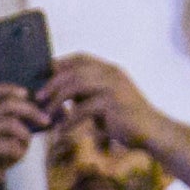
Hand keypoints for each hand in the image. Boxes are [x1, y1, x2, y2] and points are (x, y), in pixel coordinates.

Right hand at [0, 83, 42, 189]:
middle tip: (46, 121)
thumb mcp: (8, 140)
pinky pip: (10, 145)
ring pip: (11, 125)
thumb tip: (50, 117)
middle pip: (8, 106)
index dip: (9, 89)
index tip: (26, 93)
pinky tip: (15, 159)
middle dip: (31, 111)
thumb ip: (21, 127)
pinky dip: (19, 152)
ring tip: (25, 147)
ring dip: (25, 136)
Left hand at [36, 55, 162, 156]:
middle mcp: (111, 73)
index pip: (80, 57)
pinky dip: (69, 120)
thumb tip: (56, 93)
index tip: (41, 75)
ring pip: (76, 85)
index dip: (59, 64)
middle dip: (52, 83)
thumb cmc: (123, 118)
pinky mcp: (113, 104)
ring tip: (47, 114)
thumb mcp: (102, 101)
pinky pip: (83, 109)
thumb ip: (84, 93)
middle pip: (74, 70)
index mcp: (109, 70)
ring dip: (57, 100)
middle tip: (39, 97)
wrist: (151, 131)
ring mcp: (113, 87)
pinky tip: (61, 131)